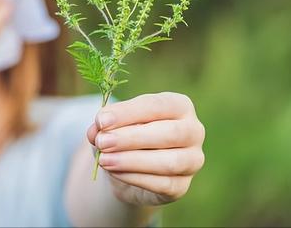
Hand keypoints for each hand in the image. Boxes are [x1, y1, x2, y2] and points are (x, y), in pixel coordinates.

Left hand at [86, 92, 204, 205]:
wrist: (130, 167)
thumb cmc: (125, 135)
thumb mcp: (113, 124)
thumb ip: (105, 124)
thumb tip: (96, 130)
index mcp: (180, 105)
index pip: (157, 105)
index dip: (128, 113)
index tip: (101, 120)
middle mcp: (193, 131)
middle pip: (168, 133)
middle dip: (131, 138)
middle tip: (103, 142)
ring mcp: (192, 160)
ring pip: (168, 162)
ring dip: (132, 161)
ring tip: (104, 160)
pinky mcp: (182, 186)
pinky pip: (162, 184)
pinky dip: (135, 178)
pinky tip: (114, 172)